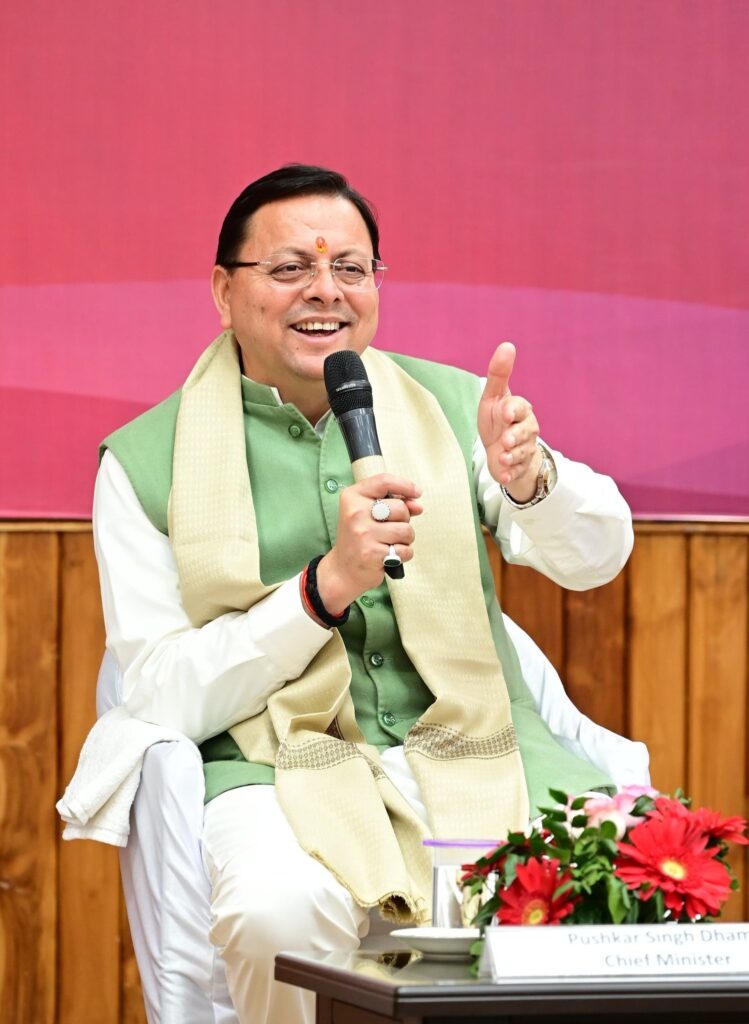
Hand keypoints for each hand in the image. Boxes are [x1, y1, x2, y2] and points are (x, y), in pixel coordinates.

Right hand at [316, 474, 422, 613]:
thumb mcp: (369, 513)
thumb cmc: (360, 537)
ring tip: (391, 543)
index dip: (405, 485)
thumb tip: (417, 505)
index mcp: (352, 497)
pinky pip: (405, 550)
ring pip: (405, 530)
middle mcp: (355, 513)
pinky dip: (403, 554)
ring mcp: (363, 533)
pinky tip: (390, 556)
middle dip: (404, 520)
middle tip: (390, 529)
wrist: (343, 569)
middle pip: (400, 508)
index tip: (416, 493)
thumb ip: (393, 504)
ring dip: (405, 539)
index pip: (384, 481)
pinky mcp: (371, 553)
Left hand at [477, 342, 541, 502]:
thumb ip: (499, 375)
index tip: (504, 413)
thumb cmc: (497, 420)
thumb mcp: (493, 398)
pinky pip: (517, 472)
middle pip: (525, 432)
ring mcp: (525, 449)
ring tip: (501, 458)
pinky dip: (509, 474)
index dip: (512, 410)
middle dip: (514, 437)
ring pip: (522, 453)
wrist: (501, 450)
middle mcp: (527, 428)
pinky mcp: (520, 467)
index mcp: (520, 409)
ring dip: (510, 456)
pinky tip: (503, 475)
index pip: (519, 407)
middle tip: (504, 441)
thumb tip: (507, 345)